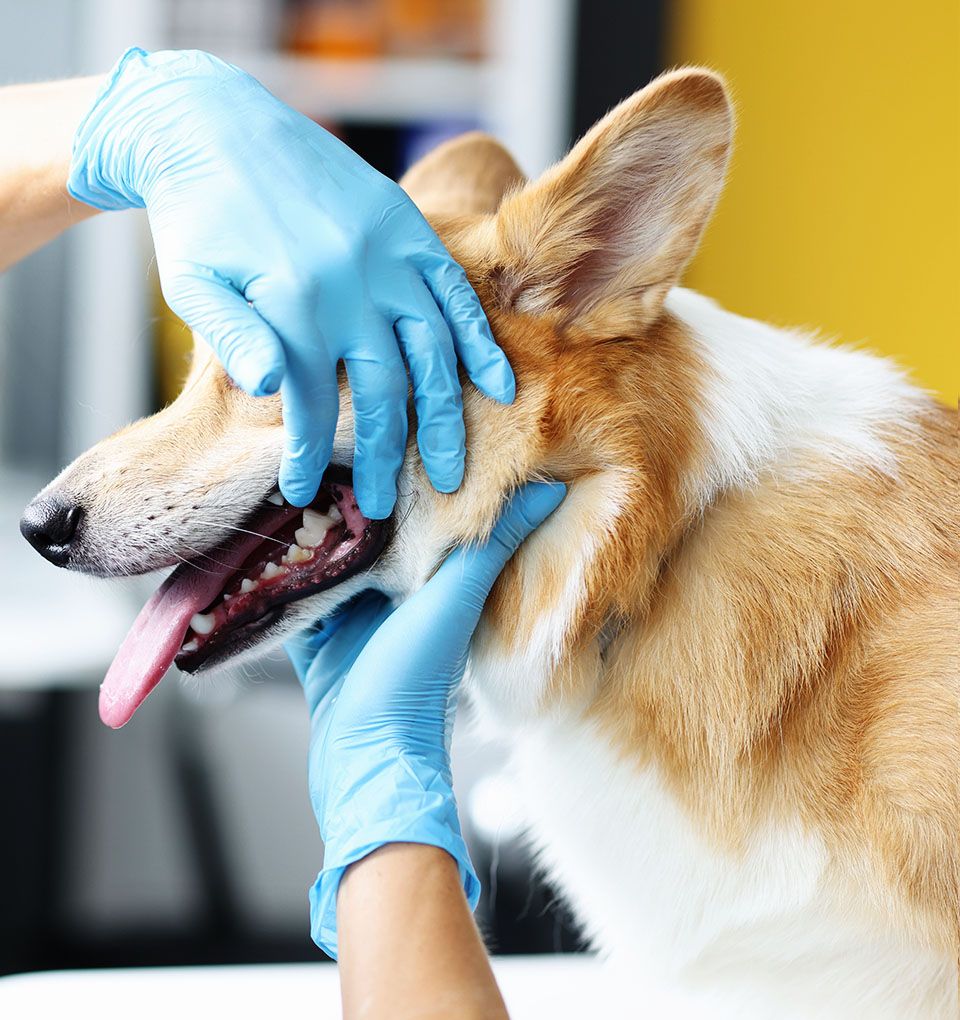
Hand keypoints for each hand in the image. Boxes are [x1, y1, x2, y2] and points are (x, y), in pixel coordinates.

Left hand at [67, 47, 513, 516]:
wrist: (216, 127)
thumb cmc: (197, 219)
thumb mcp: (192, 282)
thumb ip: (233, 336)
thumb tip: (273, 391)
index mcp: (291, 300)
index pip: (308, 402)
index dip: (304, 454)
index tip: (300, 493)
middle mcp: (351, 282)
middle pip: (382, 392)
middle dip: (381, 458)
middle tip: (384, 507)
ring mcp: (388, 255)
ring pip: (432, 354)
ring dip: (443, 420)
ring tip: (449, 475)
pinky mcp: (410, 230)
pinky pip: (458, 295)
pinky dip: (481, 343)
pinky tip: (498, 389)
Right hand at [286, 480, 565, 957]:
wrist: (363, 760)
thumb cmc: (413, 682)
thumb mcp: (454, 602)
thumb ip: (493, 545)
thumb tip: (552, 489)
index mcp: (432, 579)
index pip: (420, 512)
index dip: (404, 474)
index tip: (387, 429)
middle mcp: (394, 592)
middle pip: (367, 530)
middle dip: (347, 495)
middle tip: (320, 445)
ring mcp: (350, 614)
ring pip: (325, 555)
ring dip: (308, 527)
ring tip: (285, 478)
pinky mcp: (313, 637)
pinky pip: (291, 592)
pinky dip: (278, 570)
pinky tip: (258, 536)